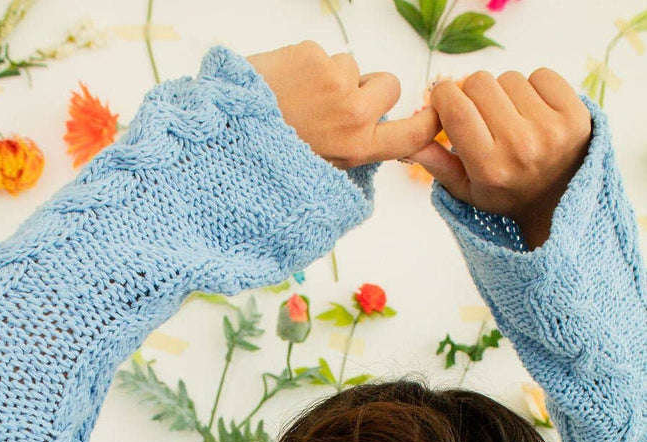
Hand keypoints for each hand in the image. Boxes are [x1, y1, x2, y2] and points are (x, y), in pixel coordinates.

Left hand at [246, 40, 440, 169]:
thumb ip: (352, 152)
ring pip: (350, 67)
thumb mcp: (319, 171)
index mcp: (358, 149)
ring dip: (329, 78)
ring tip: (297, 100)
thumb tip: (375, 134)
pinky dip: (304, 66)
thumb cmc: (268, 157)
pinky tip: (282, 85)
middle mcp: (353, 114)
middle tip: (335, 106)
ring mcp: (334, 80)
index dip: (429, 121)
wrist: (223, 134)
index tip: (435, 113)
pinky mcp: (312, 55)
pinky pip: (320, 54)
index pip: (414, 133)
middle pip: (388, 85)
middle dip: (369, 89)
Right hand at [411, 69, 592, 248]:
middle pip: (480, 82)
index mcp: (489, 167)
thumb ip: (437, 164)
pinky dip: (534, 88)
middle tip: (482, 114)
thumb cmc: (507, 195)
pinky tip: (534, 112)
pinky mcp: (576, 114)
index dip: (445, 96)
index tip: (447, 103)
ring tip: (512, 120)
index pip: (455, 105)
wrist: (559, 203)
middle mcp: (520, 146)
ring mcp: (551, 129)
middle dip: (474, 93)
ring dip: (506, 93)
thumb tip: (407, 142)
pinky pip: (542, 75)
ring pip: (510, 78)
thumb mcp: (467, 191)